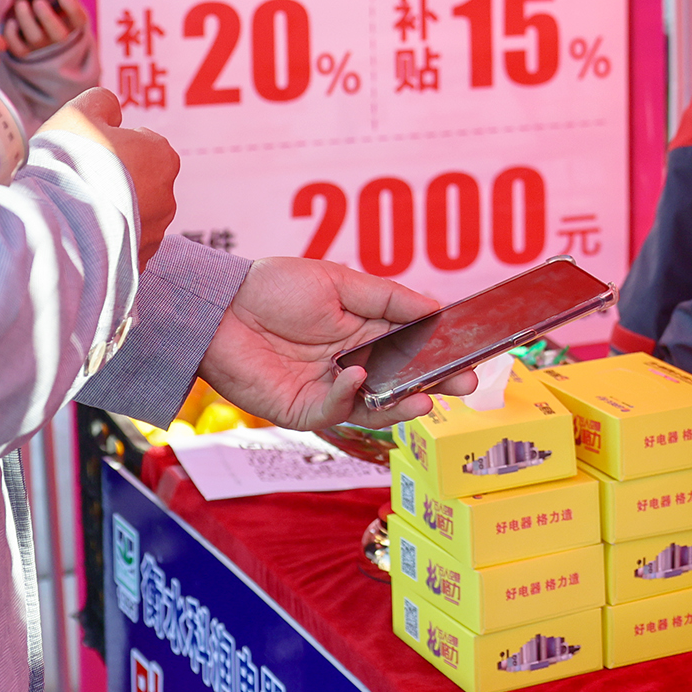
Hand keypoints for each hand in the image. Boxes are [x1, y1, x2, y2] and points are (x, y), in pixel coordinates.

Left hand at [2, 0, 85, 55]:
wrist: (46, 35)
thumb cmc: (53, 7)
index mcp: (75, 22)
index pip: (79, 19)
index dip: (72, 9)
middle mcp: (62, 38)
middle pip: (58, 34)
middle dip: (47, 17)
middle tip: (38, 2)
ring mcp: (43, 47)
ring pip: (36, 38)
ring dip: (27, 20)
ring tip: (21, 4)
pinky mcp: (26, 53)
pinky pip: (17, 47)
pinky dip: (12, 33)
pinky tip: (12, 22)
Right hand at [42, 87, 176, 265]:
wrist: (56, 228)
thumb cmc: (69, 165)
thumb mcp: (80, 113)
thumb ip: (102, 103)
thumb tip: (112, 109)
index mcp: (161, 156)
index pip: (140, 143)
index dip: (109, 145)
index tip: (86, 155)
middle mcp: (167, 196)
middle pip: (137, 180)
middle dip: (113, 181)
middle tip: (78, 183)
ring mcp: (154, 233)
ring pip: (130, 214)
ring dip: (109, 212)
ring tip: (75, 212)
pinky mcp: (138, 263)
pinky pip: (122, 245)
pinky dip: (105, 240)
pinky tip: (80, 236)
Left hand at [199, 256, 482, 430]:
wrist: (220, 308)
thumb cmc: (273, 287)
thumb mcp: (339, 282)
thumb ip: (388, 298)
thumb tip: (435, 307)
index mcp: (366, 331)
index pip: (414, 347)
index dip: (441, 352)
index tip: (472, 353)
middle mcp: (354, 363)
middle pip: (404, 381)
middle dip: (436, 384)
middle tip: (465, 384)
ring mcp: (331, 389)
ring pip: (377, 406)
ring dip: (402, 403)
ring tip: (424, 397)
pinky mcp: (304, 409)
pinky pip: (336, 410)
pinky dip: (350, 397)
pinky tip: (356, 378)